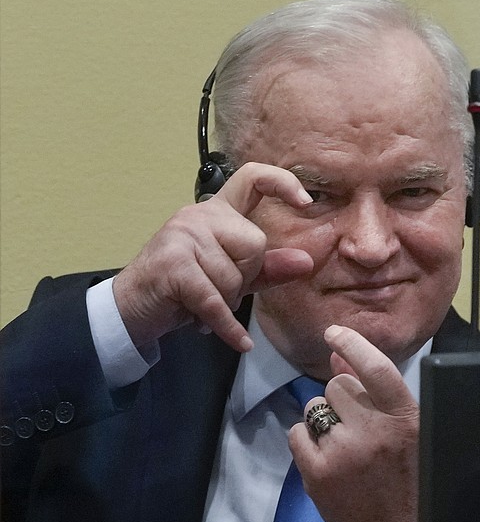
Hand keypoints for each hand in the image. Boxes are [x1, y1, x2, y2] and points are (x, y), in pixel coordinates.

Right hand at [113, 162, 313, 350]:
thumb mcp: (232, 277)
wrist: (131, 309)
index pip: (253, 179)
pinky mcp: (173, 266)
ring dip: (225, 303)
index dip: (282, 183)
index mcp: (217, 212)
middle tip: (217, 290)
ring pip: (234, 277)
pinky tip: (238, 341)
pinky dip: (227, 326)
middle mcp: (199, 216)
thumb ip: (268, 268)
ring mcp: (183, 236)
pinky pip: (216, 300)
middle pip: (255, 245)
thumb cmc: (183, 289)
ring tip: (201, 304)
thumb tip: (306, 262)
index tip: (306, 202)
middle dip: (244, 278)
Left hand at [288, 325, 419, 521]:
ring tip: (345, 445)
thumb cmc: (407, 477)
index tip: (334, 332)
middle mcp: (376, 431)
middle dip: (341, 397)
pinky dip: (306, 441)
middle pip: (337, 384)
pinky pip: (296, 432)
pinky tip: (326, 458)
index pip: (376, 367)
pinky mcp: (319, 473)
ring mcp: (345, 452)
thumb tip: (339, 356)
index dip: (352, 344)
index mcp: (405, 417)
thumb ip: (373, 390)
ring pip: (315, 406)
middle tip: (357, 424)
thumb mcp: (405, 429)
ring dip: (324, 419)